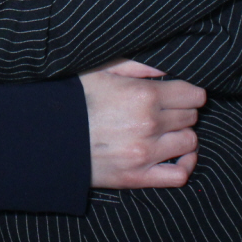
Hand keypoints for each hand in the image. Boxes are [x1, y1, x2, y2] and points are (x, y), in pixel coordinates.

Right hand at [79, 67, 205, 189]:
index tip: (180, 94)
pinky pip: (179, 176)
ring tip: (167, 132)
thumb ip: (139, 64)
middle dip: (182, 112)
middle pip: (191, 117)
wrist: (48, 137)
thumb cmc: (74, 99)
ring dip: (181, 136)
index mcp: (144, 95)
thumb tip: (169, 67)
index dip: (189, 93)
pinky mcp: (138, 177)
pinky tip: (178, 157)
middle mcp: (150, 125)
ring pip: (189, 142)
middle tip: (166, 111)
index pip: (193, 95)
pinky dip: (185, 165)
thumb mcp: (102, 69)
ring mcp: (146, 154)